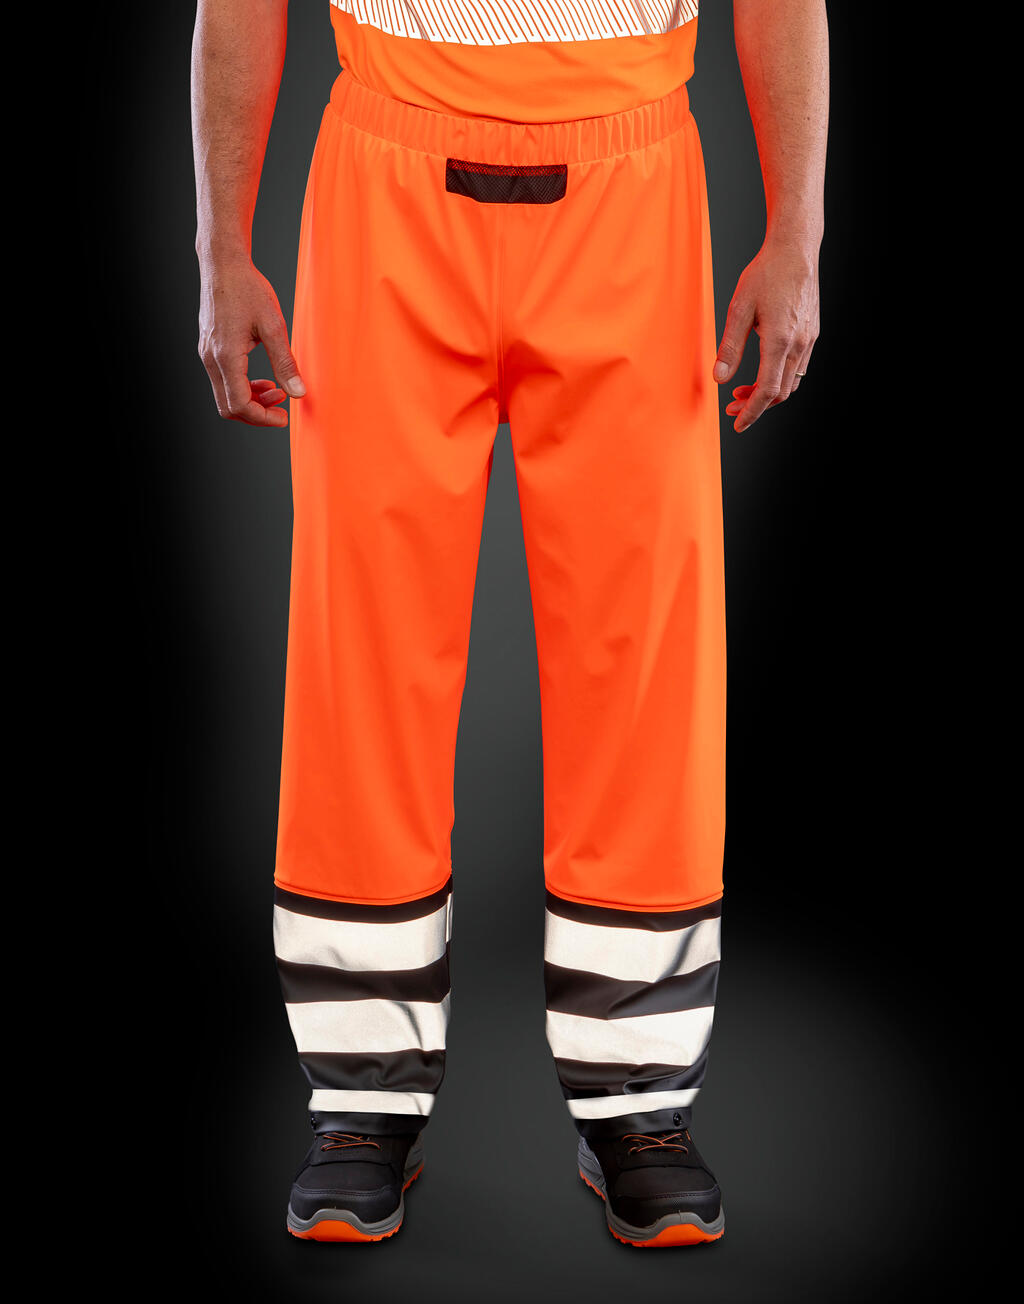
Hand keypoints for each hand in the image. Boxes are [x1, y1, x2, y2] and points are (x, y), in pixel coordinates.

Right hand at [198, 256, 305, 426]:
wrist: (223, 264)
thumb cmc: (247, 288)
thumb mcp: (274, 326)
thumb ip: (285, 363)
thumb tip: (298, 393)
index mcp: (226, 355)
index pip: (239, 404)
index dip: (263, 418)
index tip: (284, 417)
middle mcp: (211, 359)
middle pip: (228, 407)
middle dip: (257, 413)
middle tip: (282, 407)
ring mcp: (207, 354)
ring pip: (225, 396)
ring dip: (251, 400)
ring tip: (277, 390)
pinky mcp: (209, 349)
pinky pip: (223, 381)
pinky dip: (243, 387)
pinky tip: (263, 379)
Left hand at [713, 238, 819, 432]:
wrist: (796, 249)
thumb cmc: (766, 274)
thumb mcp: (738, 309)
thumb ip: (730, 347)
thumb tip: (720, 379)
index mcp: (780, 340)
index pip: (767, 391)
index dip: (752, 412)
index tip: (737, 424)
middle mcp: (799, 344)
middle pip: (780, 393)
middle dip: (755, 406)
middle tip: (732, 407)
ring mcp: (809, 339)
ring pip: (791, 382)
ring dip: (767, 393)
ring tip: (742, 391)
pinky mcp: (812, 333)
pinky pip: (798, 368)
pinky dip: (779, 378)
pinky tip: (762, 371)